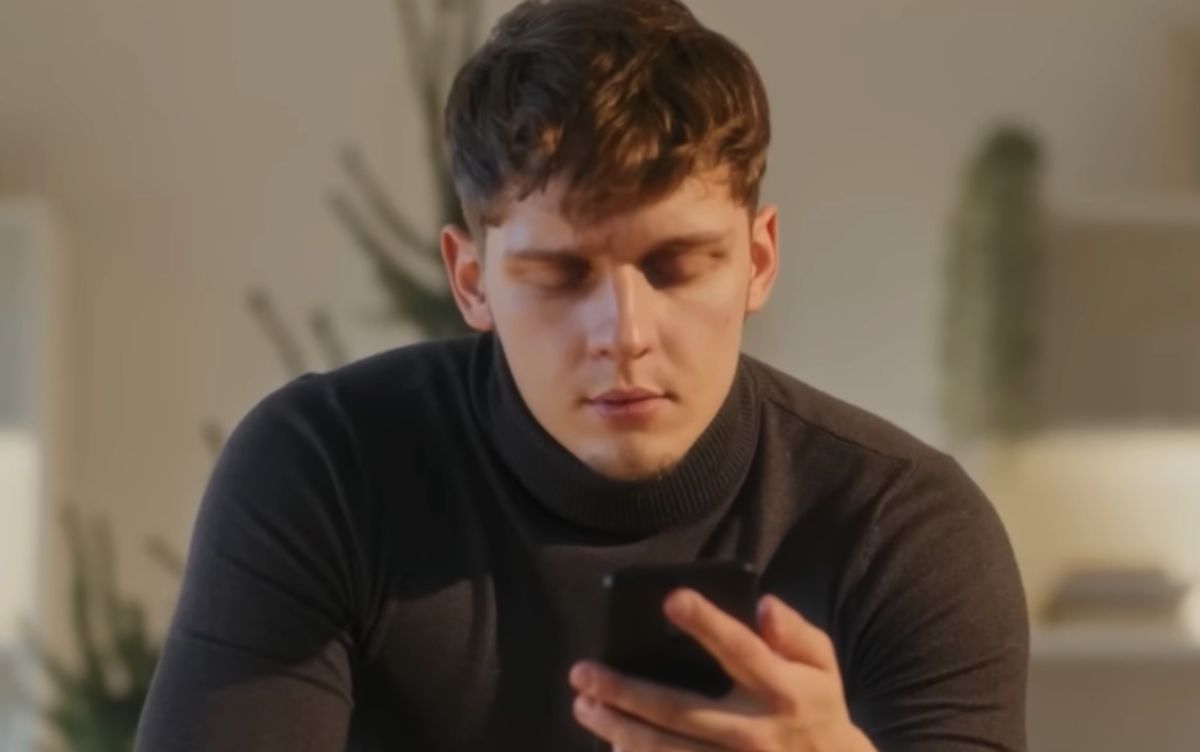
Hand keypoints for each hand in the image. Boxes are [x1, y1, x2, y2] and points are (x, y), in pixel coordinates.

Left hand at [568, 590, 875, 751]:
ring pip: (666, 751)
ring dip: (618, 729)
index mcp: (781, 689)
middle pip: (680, 710)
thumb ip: (795, 633)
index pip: (740, 650)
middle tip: (582, 673)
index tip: (672, 598)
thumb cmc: (817, 708)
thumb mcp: (822, 665)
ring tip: (583, 706)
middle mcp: (754, 731)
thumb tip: (764, 605)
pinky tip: (610, 743)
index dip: (707, 623)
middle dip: (626, 691)